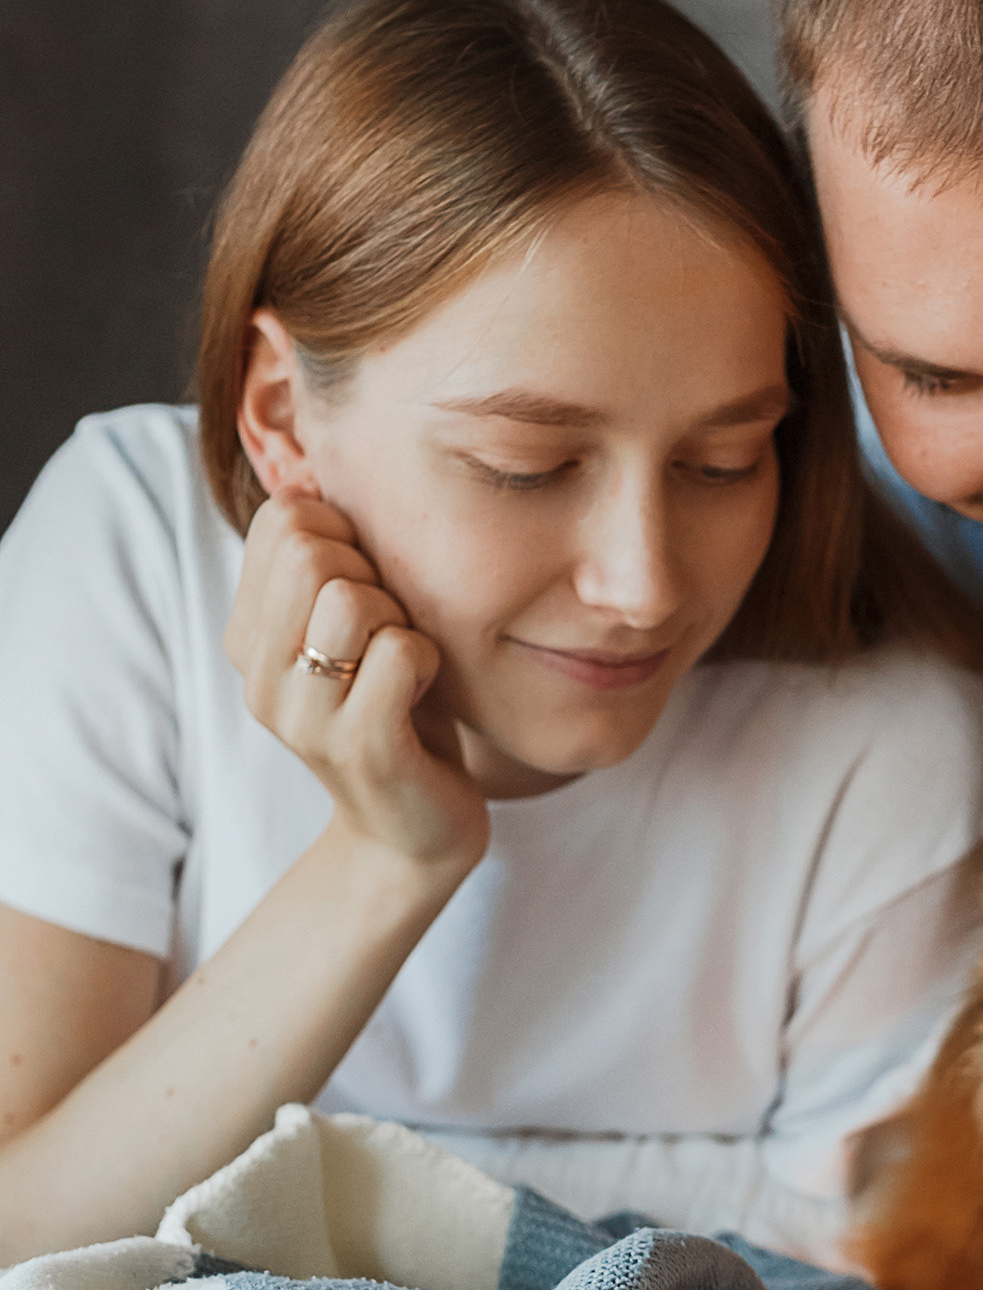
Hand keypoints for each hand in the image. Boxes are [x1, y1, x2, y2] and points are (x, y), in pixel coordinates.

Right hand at [226, 494, 489, 879]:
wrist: (414, 828)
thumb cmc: (398, 708)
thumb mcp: (356, 625)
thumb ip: (333, 559)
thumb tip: (324, 460)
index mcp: (247, 635)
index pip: (282, 520)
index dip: (346, 535)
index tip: (369, 588)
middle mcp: (257, 674)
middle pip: (310, 550)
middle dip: (375, 573)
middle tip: (394, 628)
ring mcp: (301, 717)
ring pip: (353, 597)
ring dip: (405, 619)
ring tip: (406, 663)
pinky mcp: (358, 748)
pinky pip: (400, 652)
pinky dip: (428, 659)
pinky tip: (423, 693)